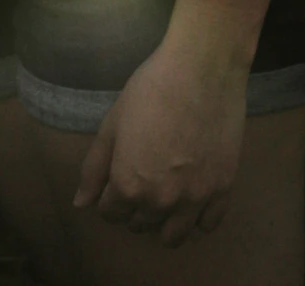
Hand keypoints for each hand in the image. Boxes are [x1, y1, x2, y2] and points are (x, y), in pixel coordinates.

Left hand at [72, 34, 248, 248]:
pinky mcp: (223, 190)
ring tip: (165, 194)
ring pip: (172, 236)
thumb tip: (81, 204)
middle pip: (140, 224)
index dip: (110, 196)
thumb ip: (94, 168)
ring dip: (162, 221)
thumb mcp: (113, 123)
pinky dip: (198, 217)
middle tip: (143, 177)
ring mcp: (194, 199)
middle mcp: (160, 201)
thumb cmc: (150, 89)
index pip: (110, 213)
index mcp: (128, 185)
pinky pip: (207, 225)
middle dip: (134, 207)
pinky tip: (193, 196)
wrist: (201, 68)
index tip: (119, 175)